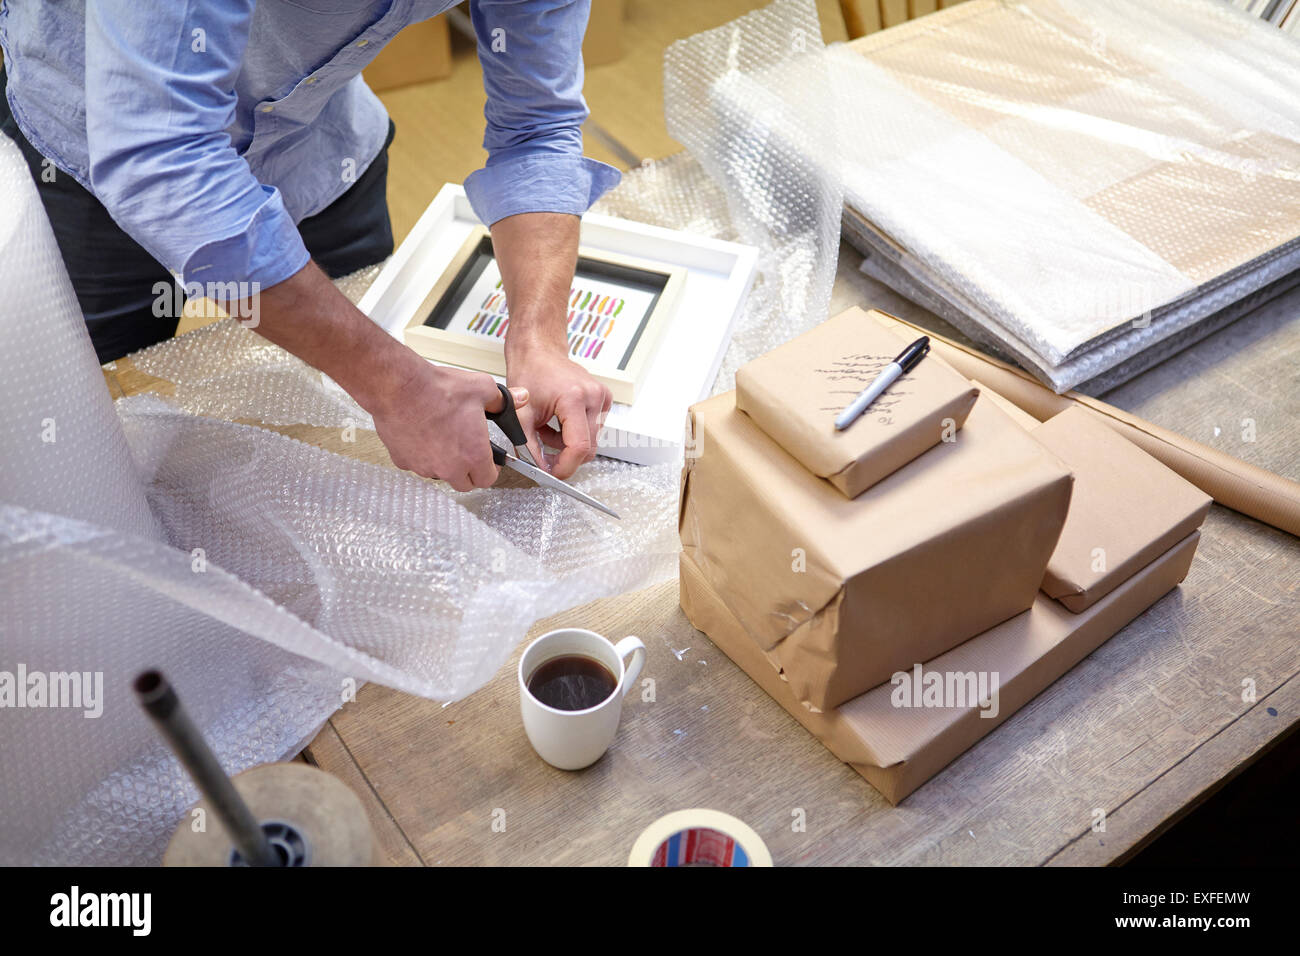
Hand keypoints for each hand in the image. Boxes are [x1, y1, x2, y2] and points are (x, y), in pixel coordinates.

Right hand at [364, 351, 523, 491]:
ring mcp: (424, 466)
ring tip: (445, 438)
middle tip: (468, 453)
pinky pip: (416, 464)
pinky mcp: (403, 461)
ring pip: (439, 474)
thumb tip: (521, 398)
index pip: (487, 479)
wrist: (399, 386)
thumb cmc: (438, 389)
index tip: (489, 462)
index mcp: (472, 455)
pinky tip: (423, 434)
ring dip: (445, 464)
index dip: (491, 470)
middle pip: (464, 484)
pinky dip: (421, 455)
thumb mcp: (482, 389)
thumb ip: (505, 401)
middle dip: (469, 472)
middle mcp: (448, 467)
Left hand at [505, 343, 611, 478]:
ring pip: (591, 441)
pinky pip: (593, 430)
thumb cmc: (530, 373)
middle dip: (565, 456)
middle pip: (588, 448)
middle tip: (542, 451)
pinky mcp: (604, 399)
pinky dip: (574, 433)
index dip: (566, 466)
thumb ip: (529, 446)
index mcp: (574, 397)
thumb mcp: (521, 414)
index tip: (553, 473)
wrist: (539, 352)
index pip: (579, 446)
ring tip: (546, 428)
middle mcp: (594, 396)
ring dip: (568, 443)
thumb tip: (541, 470)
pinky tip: (559, 421)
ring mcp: (602, 397)